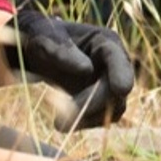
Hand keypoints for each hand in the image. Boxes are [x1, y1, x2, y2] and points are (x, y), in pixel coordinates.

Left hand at [3, 9, 135, 130]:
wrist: (38, 52)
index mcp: (105, 41)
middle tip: (62, 120)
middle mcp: (114, 62)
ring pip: (114, 108)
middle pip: (117, 88)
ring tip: (59, 123)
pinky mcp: (102, 100)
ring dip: (88, 118)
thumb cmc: (42, 38)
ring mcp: (110, 82)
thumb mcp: (46, 39)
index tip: (121, 90)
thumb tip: (87, 70)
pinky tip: (62, 122)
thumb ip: (63, 51)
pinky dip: (84, 122)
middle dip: (93, 104)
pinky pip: (102, 118)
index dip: (121, 74)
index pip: (117, 58)